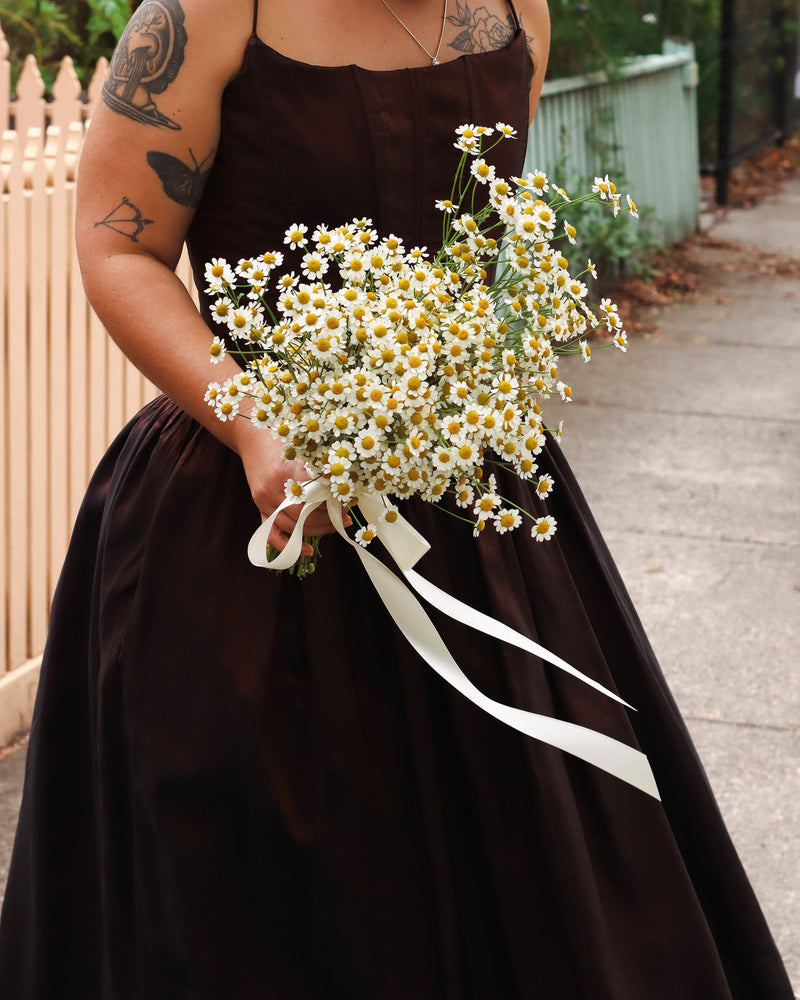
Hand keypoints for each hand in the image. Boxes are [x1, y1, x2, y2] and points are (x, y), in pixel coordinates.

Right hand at [234, 423, 348, 554]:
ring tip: (335, 524)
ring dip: (318, 530)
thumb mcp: (301, 447)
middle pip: (306, 517)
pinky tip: (306, 550)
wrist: (250, 435)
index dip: (335, 503)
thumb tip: (343, 488)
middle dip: (330, 520)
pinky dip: (288, 546)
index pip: (317, 498)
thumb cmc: (280, 437)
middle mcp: (272, 490)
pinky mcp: (259, 506)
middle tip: (345, 515)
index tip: (348, 501)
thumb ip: (318, 468)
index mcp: (285, 473)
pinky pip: (271, 534)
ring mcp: (263, 501)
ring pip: (294, 527)